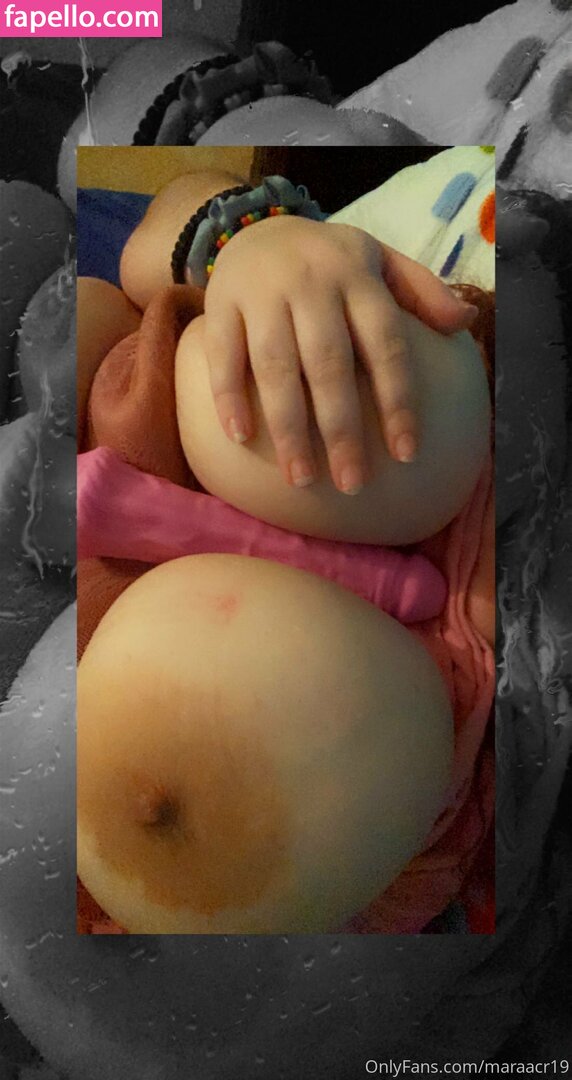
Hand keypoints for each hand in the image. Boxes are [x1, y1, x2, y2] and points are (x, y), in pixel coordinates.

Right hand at [203, 215, 477, 493]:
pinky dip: (228, 395)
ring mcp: (261, 293)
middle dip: (341, 428)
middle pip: (329, 363)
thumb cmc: (329, 261)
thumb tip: (466, 321)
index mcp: (356, 277)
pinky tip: (239, 437)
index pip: (385, 343)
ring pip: (275, 365)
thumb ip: (422, 290)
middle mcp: (310, 283)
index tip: (406, 453)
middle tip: (352, 482)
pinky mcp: (221, 303)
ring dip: (288, 425)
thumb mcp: (380, 261)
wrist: (257, 227)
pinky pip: (224, 354)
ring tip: (301, 477)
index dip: (397, 400)